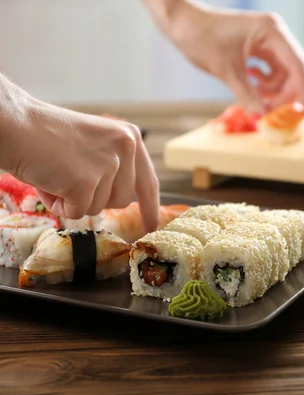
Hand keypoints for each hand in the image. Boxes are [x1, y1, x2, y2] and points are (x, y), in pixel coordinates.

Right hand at [0, 95, 159, 232]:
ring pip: (98, 208)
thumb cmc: (47, 136)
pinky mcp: (86, 181)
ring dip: (74, 200)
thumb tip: (126, 199)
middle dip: (94, 197)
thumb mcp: (96, 144)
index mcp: (130, 137)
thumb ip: (115, 166)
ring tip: (56, 174)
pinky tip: (48, 182)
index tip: (154, 226)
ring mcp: (108, 164)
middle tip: (68, 175)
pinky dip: (59, 205)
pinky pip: (78, 212)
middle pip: (121, 200)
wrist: (14, 124)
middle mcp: (125, 148)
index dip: (151, 207)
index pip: (148, 181)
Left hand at [148, 1, 303, 119]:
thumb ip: (247, 95)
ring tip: (258, 99)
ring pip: (283, 74)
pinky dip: (265, 84)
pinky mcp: (258, 47)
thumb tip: (262, 119)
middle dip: (288, 95)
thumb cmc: (201, 37)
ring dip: (275, 92)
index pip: (298, 67)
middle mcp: (275, 34)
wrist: (180, 22)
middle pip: (294, 72)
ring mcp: (267, 40)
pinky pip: (270, 71)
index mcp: (272, 32)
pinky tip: (252, 86)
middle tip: (277, 115)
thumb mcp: (226, 70)